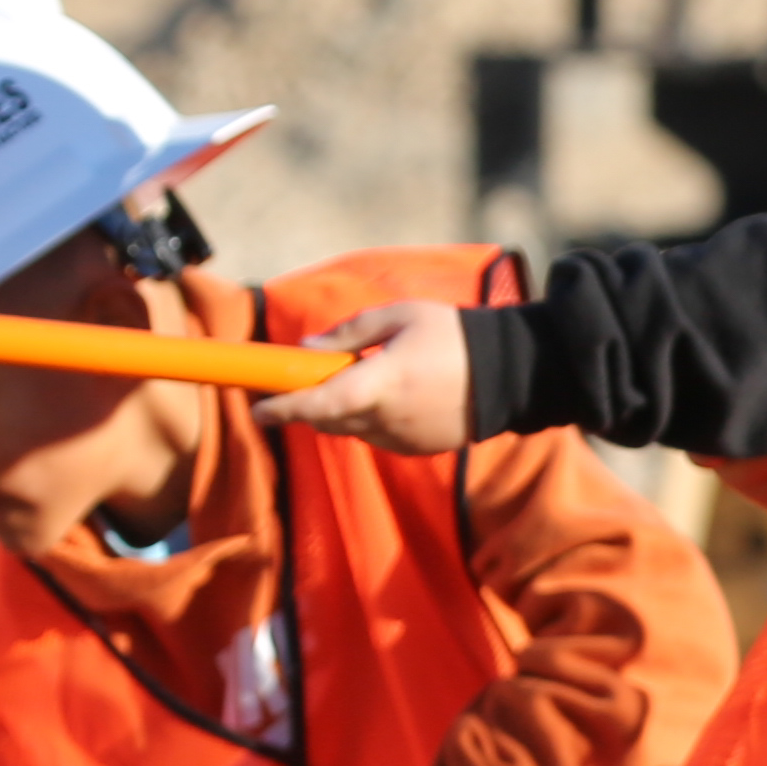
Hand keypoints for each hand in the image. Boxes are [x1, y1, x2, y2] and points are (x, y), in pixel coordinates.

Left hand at [258, 299, 473, 458]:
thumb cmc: (453, 335)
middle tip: (306, 380)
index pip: (321, 401)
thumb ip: (351, 332)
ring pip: (351, 430)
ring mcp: (402, 438)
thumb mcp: (401, 315)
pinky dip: (369, 420)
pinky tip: (394, 396)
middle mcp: (388, 418)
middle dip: (309, 405)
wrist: (509, 374)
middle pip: (328, 420)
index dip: (285, 407)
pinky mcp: (416, 449)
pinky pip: (376, 437)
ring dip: (342, 410)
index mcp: (382, 381)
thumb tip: (307, 348)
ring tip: (366, 378)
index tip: (257, 409)